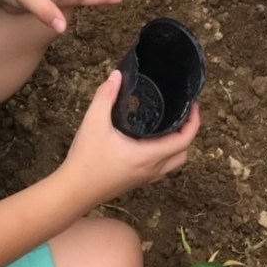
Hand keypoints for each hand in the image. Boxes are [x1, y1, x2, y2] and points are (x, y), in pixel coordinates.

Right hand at [63, 70, 200, 207]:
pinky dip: (164, 154)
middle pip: (183, 154)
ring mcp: (144, 178)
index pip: (184, 141)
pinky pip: (160, 169)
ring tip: (169, 124)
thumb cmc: (86, 158)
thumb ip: (106, 95)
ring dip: (177, 145)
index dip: (194, 122)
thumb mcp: (94, 121)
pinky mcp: (136, 182)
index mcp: (148, 155)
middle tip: (182, 113)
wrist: (73, 191)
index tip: (193, 104)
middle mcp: (151, 169)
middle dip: (188, 133)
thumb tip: (117, 75)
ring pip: (172, 164)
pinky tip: (149, 141)